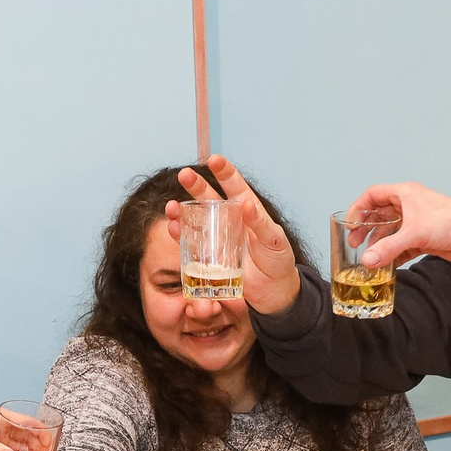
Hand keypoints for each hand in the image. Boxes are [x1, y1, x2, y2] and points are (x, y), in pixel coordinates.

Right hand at [172, 155, 301, 313]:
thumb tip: (247, 204)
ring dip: (181, 211)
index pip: (233, 184)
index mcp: (246, 209)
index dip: (223, 171)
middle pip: (208, 197)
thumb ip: (261, 223)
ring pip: (194, 218)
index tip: (214, 160)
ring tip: (171, 207)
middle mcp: (228, 219)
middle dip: (195, 186)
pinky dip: (180, 234)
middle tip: (183, 175)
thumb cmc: (278, 260)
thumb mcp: (275, 240)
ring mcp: (216, 236)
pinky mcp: (209, 256)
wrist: (273, 290)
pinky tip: (173, 227)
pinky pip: (191, 242)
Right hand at [349, 182, 450, 267]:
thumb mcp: (416, 234)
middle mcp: (409, 206)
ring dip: (379, 244)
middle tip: (355, 244)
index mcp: (405, 194)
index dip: (358, 208)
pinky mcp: (424, 239)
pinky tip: (385, 265)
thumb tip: (367, 260)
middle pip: (379, 215)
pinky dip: (392, 255)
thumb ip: (389, 248)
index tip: (349, 223)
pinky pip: (401, 246)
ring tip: (368, 258)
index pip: (373, 195)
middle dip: (366, 229)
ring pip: (390, 232)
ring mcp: (416, 223)